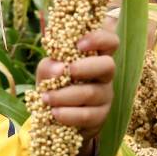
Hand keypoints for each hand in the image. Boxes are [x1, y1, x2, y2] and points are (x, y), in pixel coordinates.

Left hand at [34, 27, 118, 155]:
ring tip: (47, 98)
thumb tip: (59, 68)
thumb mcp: (46, 72)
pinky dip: (68, 114)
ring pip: (91, 93)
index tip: (79, 44)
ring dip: (65, 95)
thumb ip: (49, 66)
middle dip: (86, 67)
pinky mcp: (100, 116)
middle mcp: (104, 75)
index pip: (110, 41)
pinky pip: (87, 115)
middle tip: (67, 71)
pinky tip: (55, 113)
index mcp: (95, 56)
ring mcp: (105, 96)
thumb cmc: (54, 85)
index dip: (99, 39)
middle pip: (108, 65)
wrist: (53, 116)